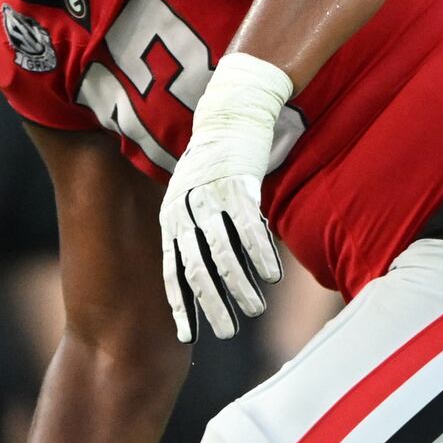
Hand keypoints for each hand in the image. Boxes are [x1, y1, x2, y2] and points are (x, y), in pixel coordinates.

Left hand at [157, 52, 291, 341]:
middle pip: (195, 268)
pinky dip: (259, 253)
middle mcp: (185, 209)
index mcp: (172, 214)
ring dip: (239, 286)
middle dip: (210, 305)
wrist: (231, 106)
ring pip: (222, 253)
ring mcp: (210, 198)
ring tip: (254, 310)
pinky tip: (272, 276)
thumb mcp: (196, 190)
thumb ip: (200, 222)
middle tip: (225, 335)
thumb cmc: (218, 152)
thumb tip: (212, 259)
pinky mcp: (238, 185)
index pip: (170, 268)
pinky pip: (249, 228)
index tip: (185, 336)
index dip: (178, 303)